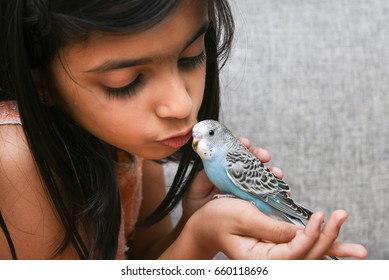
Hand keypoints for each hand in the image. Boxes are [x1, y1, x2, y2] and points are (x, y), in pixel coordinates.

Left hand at [182, 137, 275, 218]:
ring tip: (277, 174)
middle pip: (251, 159)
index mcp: (223, 165)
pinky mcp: (251, 198)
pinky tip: (284, 191)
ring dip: (271, 171)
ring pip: (261, 174)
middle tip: (265, 157)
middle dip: (260, 155)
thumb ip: (205, 174)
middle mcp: (236, 172)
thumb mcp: (197, 186)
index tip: (246, 143)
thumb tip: (213, 160)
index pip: (235, 150)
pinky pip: (266, 192)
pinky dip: (276, 190)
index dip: (242, 144)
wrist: (198, 222)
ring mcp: (245, 184)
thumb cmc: (196, 201)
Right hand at [185, 197, 367, 259]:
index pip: (293, 254)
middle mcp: (268, 262)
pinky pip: (302, 249)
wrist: (205, 224)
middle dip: (328, 240)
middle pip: (306, 258)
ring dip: (331, 249)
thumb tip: (300, 233)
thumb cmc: (218, 218)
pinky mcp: (276, 246)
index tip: (320, 217)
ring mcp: (272, 256)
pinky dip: (319, 245)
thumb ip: (271, 228)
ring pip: (308, 256)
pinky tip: (336, 246)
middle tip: (342, 217)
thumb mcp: (242, 217)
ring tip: (357, 250)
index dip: (310, 236)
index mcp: (257, 259)